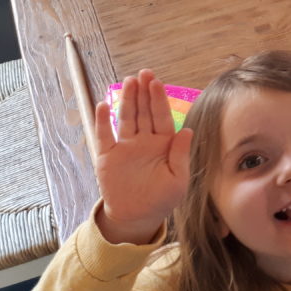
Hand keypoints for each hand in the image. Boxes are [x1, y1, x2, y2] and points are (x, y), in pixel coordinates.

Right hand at [93, 69, 192, 244]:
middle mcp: (144, 141)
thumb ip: (180, 155)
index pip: (161, 117)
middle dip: (144, 92)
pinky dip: (102, 121)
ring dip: (126, 100)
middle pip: (143, 112)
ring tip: (128, 82)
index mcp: (163, 144)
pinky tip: (103, 105)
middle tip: (144, 73)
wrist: (136, 217)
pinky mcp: (107, 157)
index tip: (156, 82)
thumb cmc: (161, 199)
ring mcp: (125, 147)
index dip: (159, 100)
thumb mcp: (177, 180)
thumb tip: (187, 131)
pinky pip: (103, 136)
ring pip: (126, 118)